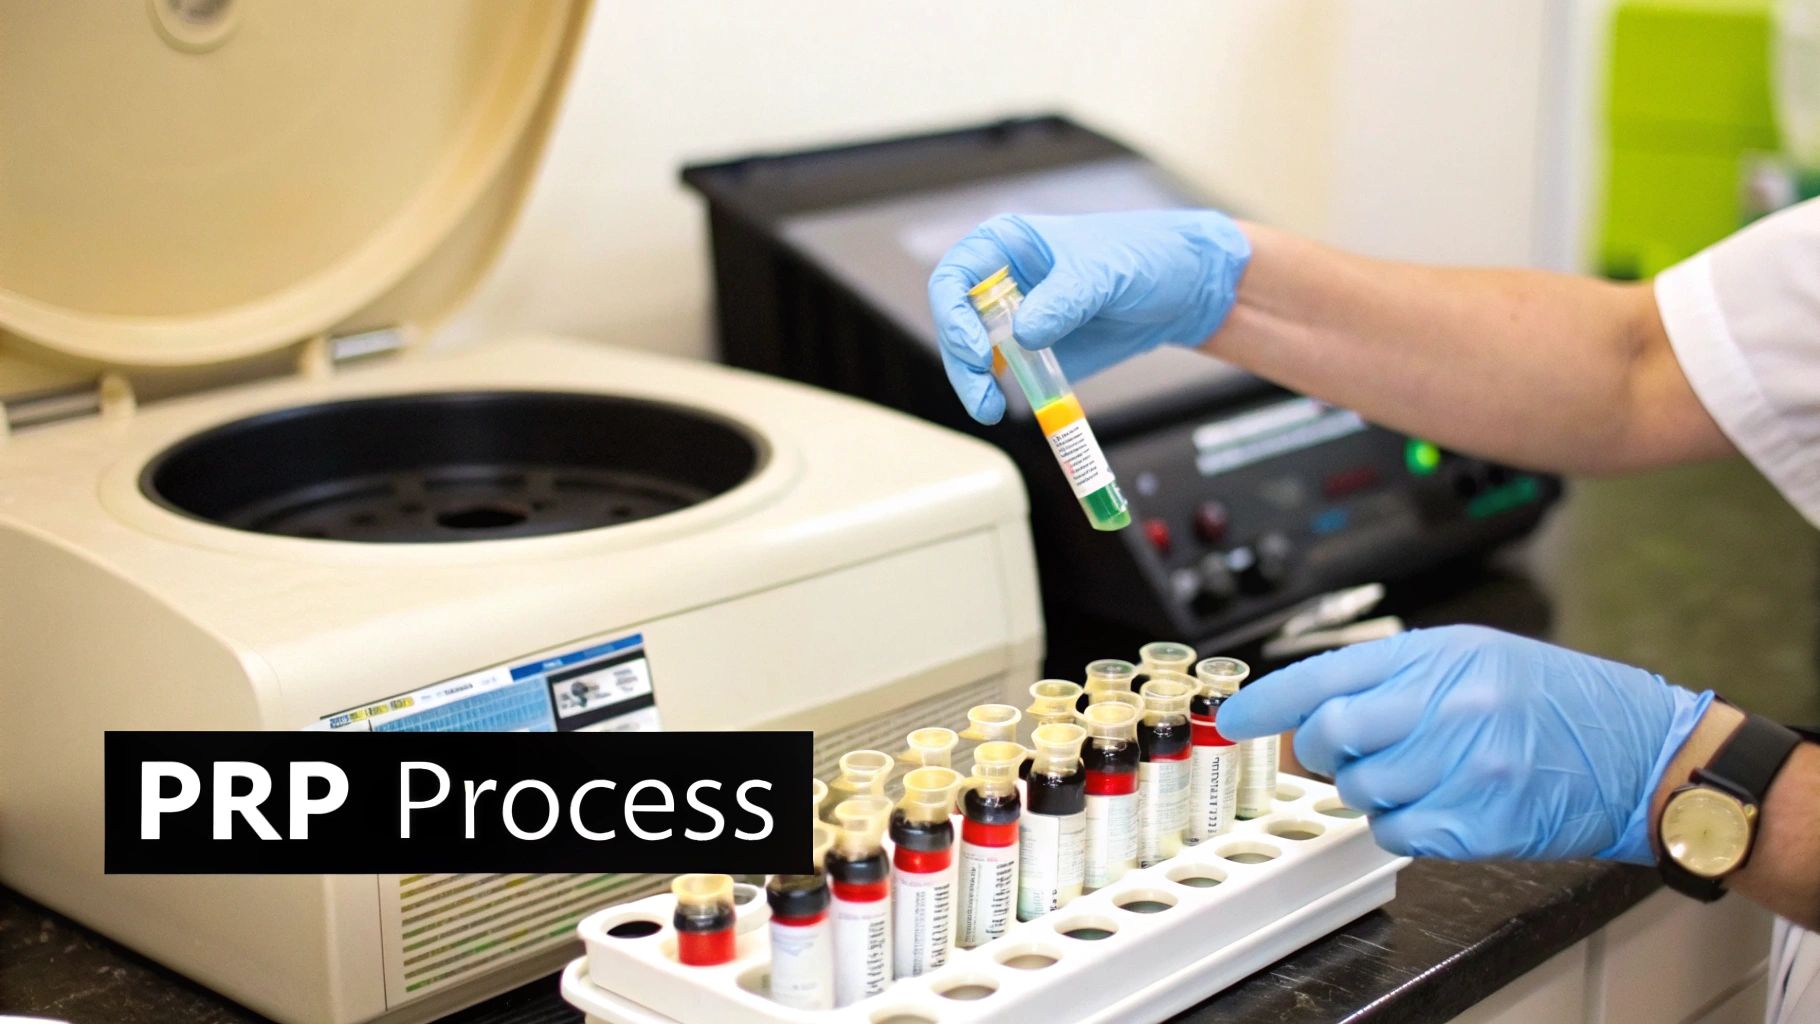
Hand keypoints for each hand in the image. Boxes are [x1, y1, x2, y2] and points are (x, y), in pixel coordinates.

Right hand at [926, 210, 1250, 423]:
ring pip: (976, 357)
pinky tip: (1013, 406)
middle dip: (963, 361)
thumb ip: (1064, 299)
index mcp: (1008, 245)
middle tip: (983, 394)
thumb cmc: (1148, 254)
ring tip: (991, 409)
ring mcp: (1019, 321)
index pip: (956, 277)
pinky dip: (1006, 395)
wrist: (1189, 290)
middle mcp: (1005, 283)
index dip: (954, 314)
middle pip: (958, 324)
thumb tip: (1024, 333)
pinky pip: (1011, 378)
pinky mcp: (1039, 354)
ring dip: (976, 385)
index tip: (977, 349)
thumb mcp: (1106, 271)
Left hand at [1215, 626, 1712, 862]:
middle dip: (1326, 749)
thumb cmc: (1556, 700)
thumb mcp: (1475, 656)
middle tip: (1348, 749)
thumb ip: (1396, 674)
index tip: (1232, 719)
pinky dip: (1402, 825)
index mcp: (1440, 656)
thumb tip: (1316, 704)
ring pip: (1361, 789)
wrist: (1641, 751)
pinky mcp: (1479, 822)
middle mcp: (1449, 708)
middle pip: (1332, 736)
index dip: (1268, 701)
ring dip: (1371, 787)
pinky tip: (1437, 804)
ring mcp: (1465, 769)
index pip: (1326, 676)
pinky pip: (1397, 833)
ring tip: (1418, 771)